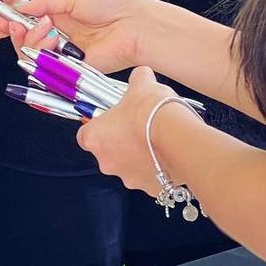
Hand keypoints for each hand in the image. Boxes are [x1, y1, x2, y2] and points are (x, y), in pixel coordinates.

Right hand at [11, 0, 156, 73]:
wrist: (134, 26)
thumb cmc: (110, 4)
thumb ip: (45, 2)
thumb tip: (21, 8)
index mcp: (61, 15)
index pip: (31, 22)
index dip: (16, 22)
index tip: (3, 19)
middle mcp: (61, 36)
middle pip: (27, 41)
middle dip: (20, 34)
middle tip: (20, 26)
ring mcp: (66, 53)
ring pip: (34, 55)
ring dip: (33, 42)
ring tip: (49, 32)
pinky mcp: (72, 70)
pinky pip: (49, 69)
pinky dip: (44, 56)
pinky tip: (53, 43)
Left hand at [76, 66, 192, 196]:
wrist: (179, 138)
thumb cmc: (153, 113)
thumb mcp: (141, 83)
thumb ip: (136, 79)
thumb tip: (141, 75)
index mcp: (95, 138)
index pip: (85, 135)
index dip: (98, 126)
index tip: (110, 119)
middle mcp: (107, 162)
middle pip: (108, 151)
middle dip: (121, 141)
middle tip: (137, 126)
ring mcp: (129, 178)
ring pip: (129, 166)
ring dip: (138, 155)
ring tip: (156, 139)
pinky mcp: (150, 189)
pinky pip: (150, 177)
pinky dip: (156, 167)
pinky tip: (167, 153)